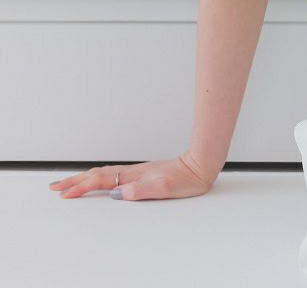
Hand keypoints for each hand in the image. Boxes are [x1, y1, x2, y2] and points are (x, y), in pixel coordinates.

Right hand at [48, 152, 215, 200]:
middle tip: (55, 187)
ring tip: (69, 183)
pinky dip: (98, 177)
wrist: (200, 165)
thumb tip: (118, 194)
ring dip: (84, 178)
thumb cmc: (185, 179)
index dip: (82, 187)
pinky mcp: (141, 174)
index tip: (65, 194)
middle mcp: (132, 172)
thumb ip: (141, 190)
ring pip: (104, 174)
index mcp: (134, 176)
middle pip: (97, 175)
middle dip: (75, 181)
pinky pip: (112, 174)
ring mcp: (136, 172)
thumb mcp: (164, 188)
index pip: (101, 180)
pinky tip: (97, 180)